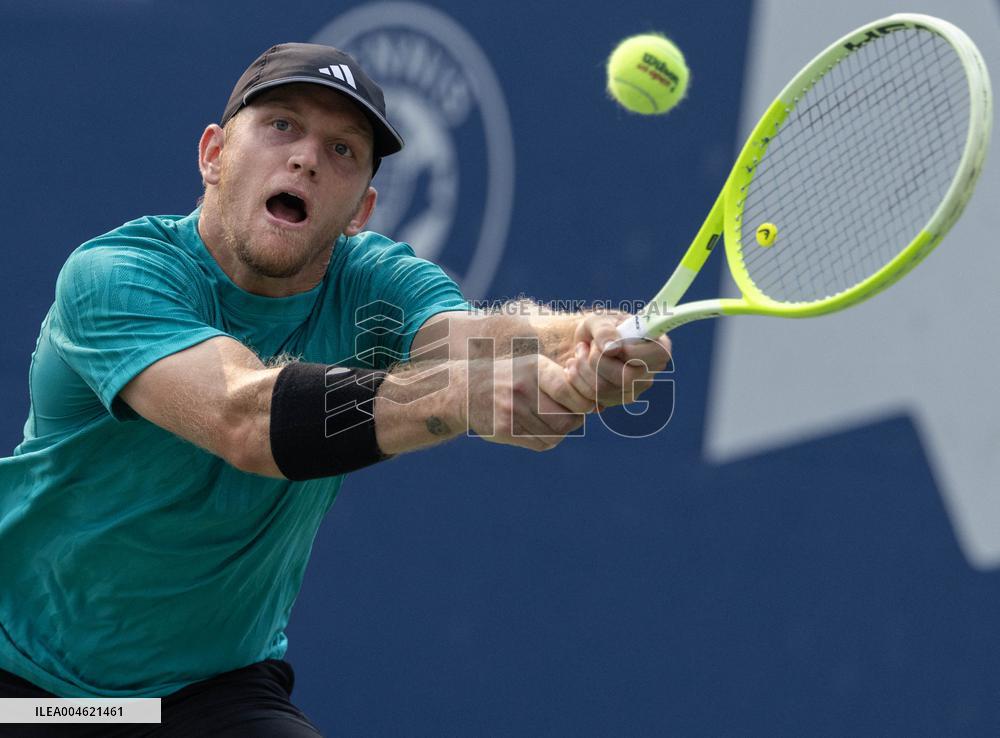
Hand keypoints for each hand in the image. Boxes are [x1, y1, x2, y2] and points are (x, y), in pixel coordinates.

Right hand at [466, 354, 592, 450]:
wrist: (467, 389)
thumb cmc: (512, 378)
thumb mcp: (533, 367)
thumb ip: (563, 380)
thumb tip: (599, 404)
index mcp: (534, 368)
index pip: (569, 390)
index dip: (584, 402)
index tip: (586, 404)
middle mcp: (523, 388)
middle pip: (566, 418)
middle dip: (574, 421)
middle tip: (571, 416)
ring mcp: (512, 410)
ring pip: (555, 434)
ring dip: (560, 431)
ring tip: (551, 421)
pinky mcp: (504, 430)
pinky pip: (540, 443)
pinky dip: (547, 440)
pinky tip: (537, 429)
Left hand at [564, 313, 671, 407]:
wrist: (584, 343)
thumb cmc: (599, 327)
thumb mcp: (599, 319)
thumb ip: (605, 330)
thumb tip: (611, 349)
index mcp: (658, 347)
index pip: (657, 355)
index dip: (630, 350)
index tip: (614, 341)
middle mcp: (650, 372)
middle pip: (627, 377)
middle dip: (598, 359)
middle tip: (590, 345)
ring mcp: (634, 389)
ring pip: (604, 388)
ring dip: (583, 367)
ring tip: (581, 351)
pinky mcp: (615, 400)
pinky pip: (592, 397)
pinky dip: (578, 379)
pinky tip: (577, 365)